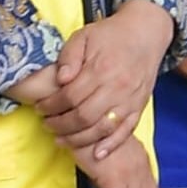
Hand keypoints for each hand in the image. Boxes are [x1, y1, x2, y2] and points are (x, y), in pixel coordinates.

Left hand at [34, 3, 174, 161]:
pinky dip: (110, 146)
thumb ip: (69, 56)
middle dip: (60, 125)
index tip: (40, 107)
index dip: (51, 105)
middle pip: (83, 117)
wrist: (145, 33)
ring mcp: (129, 100)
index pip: (70, 96)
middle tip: (47, 124)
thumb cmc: (111, 35)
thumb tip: (60, 79)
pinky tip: (96, 154)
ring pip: (101, 129)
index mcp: (100, 69)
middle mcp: (116, 87)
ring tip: (61, 139)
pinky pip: (125, 132)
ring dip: (78, 139)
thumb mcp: (84, 36)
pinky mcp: (139, 107)